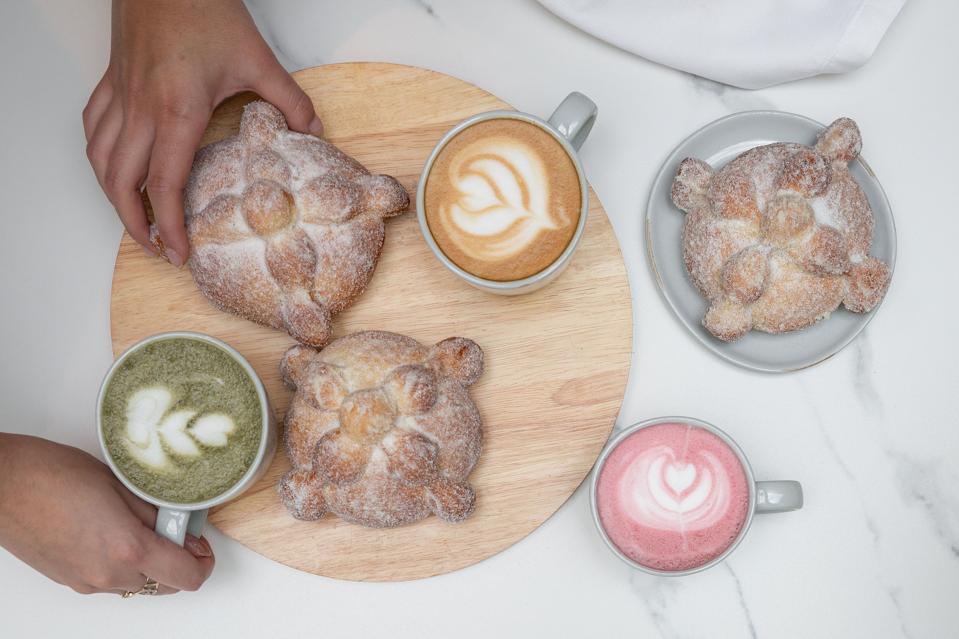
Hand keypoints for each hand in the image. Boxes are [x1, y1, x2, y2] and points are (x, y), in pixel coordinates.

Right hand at [0, 434, 214, 594]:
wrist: (1, 485)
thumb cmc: (52, 474)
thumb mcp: (121, 484)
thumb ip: (157, 514)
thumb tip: (183, 530)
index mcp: (128, 549)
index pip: (187, 577)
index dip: (203, 561)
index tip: (199, 542)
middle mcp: (107, 575)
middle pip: (165, 585)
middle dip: (177, 560)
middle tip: (171, 526)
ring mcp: (85, 582)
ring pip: (137, 584)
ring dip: (148, 563)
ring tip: (136, 524)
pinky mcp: (68, 581)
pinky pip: (109, 581)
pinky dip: (121, 564)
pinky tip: (110, 532)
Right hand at [83, 0, 322, 265]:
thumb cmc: (203, 8)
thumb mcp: (258, 59)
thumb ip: (290, 101)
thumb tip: (315, 133)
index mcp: (176, 110)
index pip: (165, 184)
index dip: (169, 226)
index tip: (178, 253)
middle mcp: (141, 108)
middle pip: (122, 183)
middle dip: (136, 224)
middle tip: (158, 247)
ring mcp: (121, 95)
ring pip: (101, 160)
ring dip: (113, 197)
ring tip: (134, 218)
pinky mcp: (112, 80)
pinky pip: (94, 128)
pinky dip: (101, 156)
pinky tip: (114, 167)